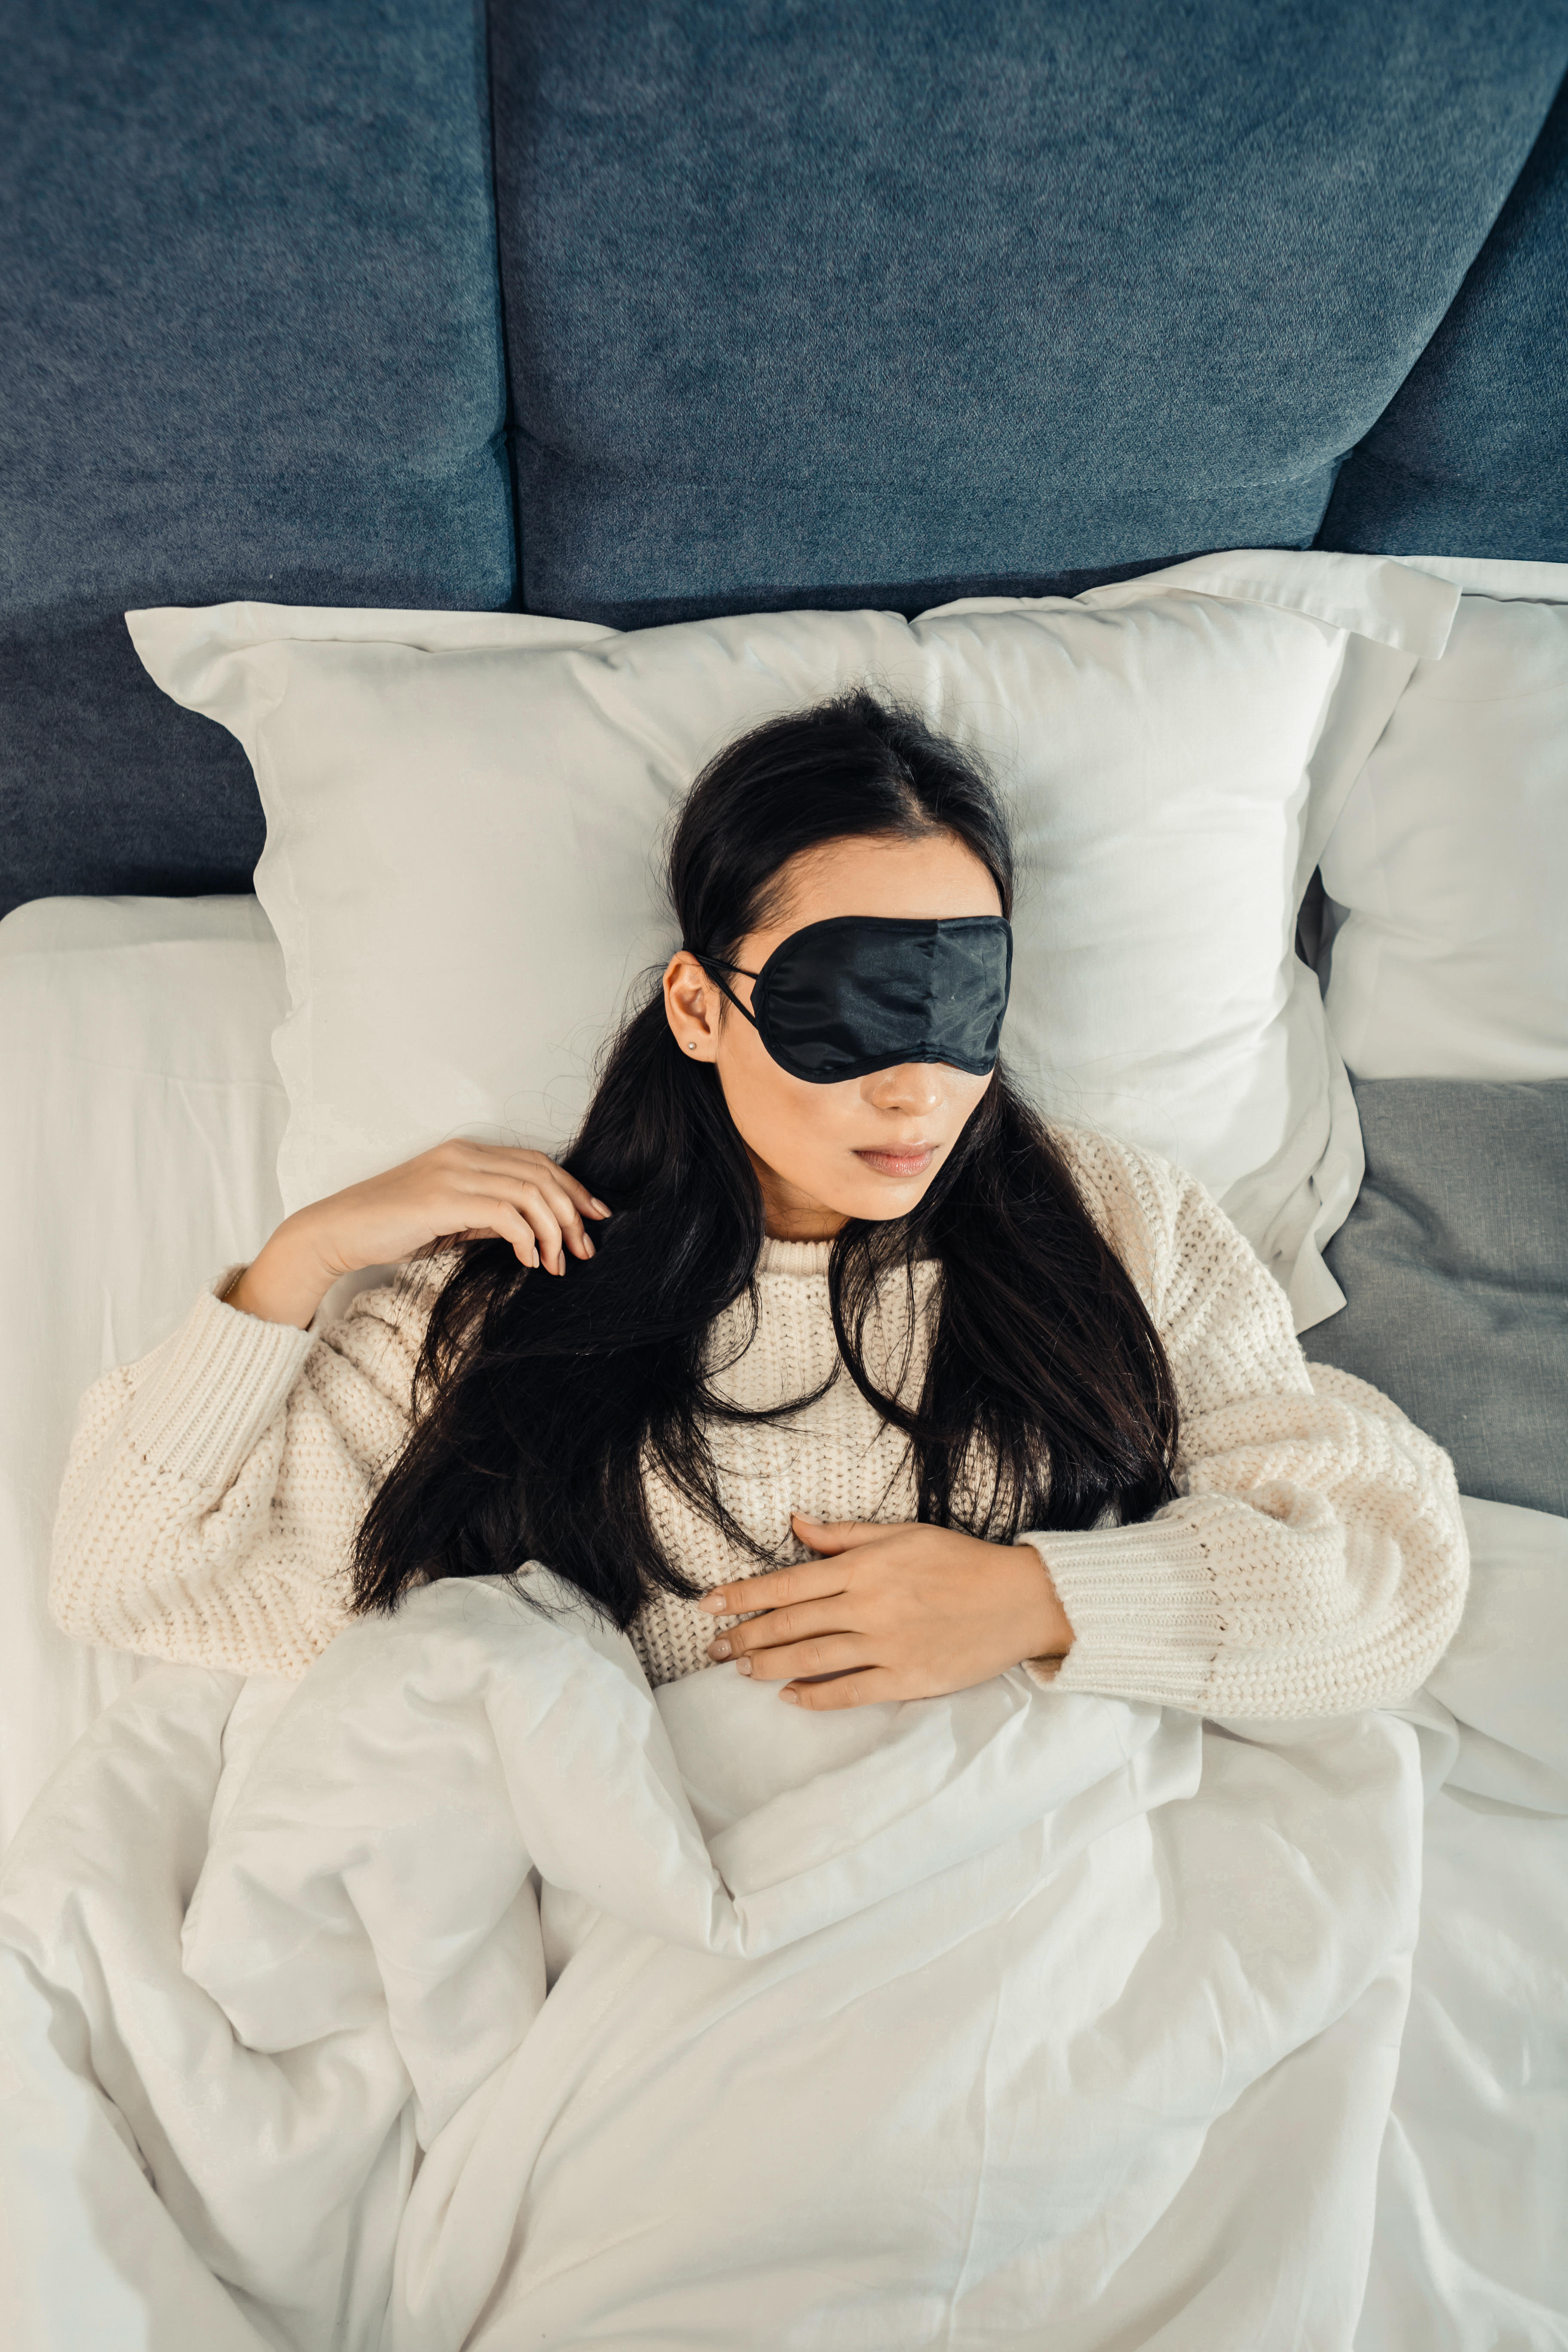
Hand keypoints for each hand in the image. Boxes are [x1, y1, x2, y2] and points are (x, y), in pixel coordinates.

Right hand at [225, 1141, 610, 1328]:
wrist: (336, 1231)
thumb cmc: (388, 1228)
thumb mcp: (448, 1217)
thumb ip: (485, 1214)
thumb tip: (526, 1230)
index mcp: (466, 1154)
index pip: (537, 1162)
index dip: (572, 1188)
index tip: (594, 1217)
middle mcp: (463, 1156)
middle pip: (541, 1174)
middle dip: (573, 1212)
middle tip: (585, 1248)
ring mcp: (452, 1175)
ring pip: (530, 1192)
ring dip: (554, 1230)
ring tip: (557, 1262)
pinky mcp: (442, 1200)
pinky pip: (505, 1213)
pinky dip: (526, 1237)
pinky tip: (528, 1259)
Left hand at [698, 1512, 1073, 1709]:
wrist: (1020, 1599)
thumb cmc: (960, 1560)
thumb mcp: (902, 1533)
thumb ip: (844, 1534)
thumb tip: (796, 1524)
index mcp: (863, 1567)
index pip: (786, 1584)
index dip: (742, 1595)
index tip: (708, 1605)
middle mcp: (868, 1606)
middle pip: (789, 1624)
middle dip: (744, 1636)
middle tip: (712, 1648)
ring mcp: (886, 1645)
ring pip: (810, 1659)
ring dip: (767, 1665)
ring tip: (739, 1670)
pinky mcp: (906, 1678)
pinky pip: (849, 1692)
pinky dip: (814, 1697)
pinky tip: (788, 1696)